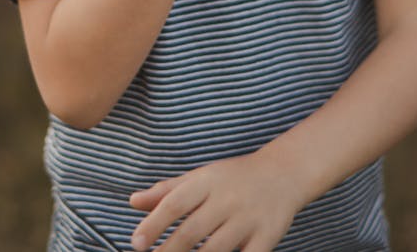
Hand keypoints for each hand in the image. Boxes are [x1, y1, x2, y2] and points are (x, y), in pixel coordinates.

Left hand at [129, 151, 299, 251]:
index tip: (136, 243)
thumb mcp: (200, 177)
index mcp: (207, 181)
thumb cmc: (233, 177)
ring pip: (217, 249)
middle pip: (193, 230)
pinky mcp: (267, 236)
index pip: (176, 202)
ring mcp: (248, 219)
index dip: (155, 223)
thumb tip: (133, 202)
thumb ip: (167, 191)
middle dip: (169, 251)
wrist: (283, 172)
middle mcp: (227, 198)